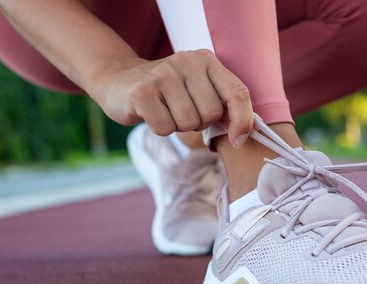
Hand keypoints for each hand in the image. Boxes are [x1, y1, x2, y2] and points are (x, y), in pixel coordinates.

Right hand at [93, 49, 253, 146]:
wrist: (119, 81)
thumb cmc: (168, 93)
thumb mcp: (199, 89)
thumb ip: (224, 104)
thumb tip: (246, 133)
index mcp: (207, 60)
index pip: (237, 92)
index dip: (243, 120)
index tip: (238, 140)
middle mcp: (187, 61)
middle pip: (211, 113)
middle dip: (200, 122)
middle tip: (182, 111)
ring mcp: (163, 74)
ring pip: (189, 123)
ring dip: (179, 126)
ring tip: (167, 111)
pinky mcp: (142, 91)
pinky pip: (165, 128)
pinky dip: (160, 129)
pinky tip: (152, 113)